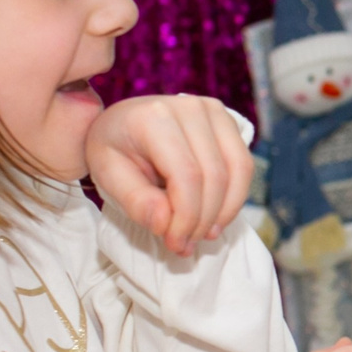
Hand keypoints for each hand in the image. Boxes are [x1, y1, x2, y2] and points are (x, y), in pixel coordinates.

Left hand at [87, 94, 253, 257]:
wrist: (123, 123)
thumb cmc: (114, 150)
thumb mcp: (108, 177)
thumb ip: (136, 202)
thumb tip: (165, 225)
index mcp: (154, 118)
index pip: (186, 175)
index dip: (187, 217)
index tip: (175, 243)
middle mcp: (189, 108)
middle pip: (215, 176)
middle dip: (204, 219)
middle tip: (187, 243)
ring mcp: (213, 111)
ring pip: (237, 171)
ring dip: (224, 211)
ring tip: (203, 232)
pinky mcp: (228, 121)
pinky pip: (244, 165)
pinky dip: (234, 197)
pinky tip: (215, 215)